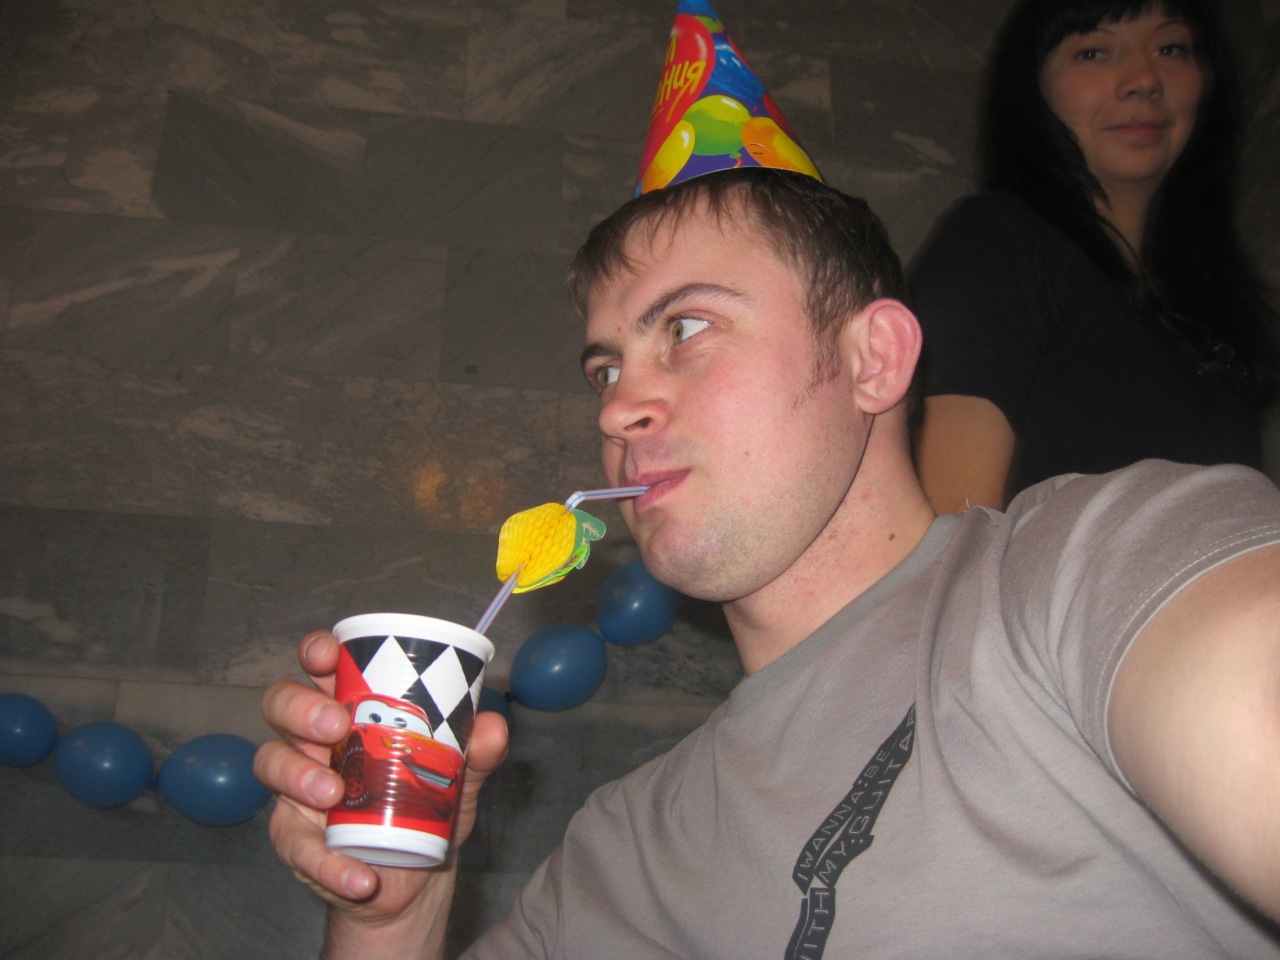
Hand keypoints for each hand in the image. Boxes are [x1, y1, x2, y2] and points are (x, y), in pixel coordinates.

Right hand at [254, 631, 509, 949]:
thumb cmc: (427, 802)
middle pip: (281, 705)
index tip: (327, 655)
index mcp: (350, 707)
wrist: (418, 873)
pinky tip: (359, 877)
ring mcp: (297, 788)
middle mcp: (314, 740)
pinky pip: (296, 847)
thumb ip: (476, 752)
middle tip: (335, 725)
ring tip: (333, 794)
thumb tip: (493, 726)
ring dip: (298, 775)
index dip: (315, 653)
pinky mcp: (296, 840)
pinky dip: (326, 864)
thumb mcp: (459, 776)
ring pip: (271, 763)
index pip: (320, 667)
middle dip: (300, 708)